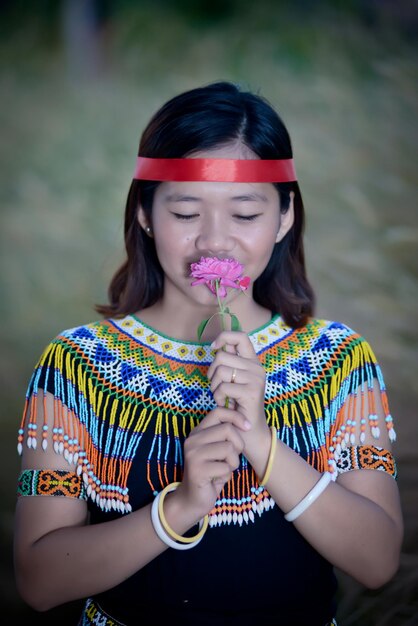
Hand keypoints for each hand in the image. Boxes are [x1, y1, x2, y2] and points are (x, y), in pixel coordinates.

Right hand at [177, 406, 250, 518]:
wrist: (192, 500)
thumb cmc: (211, 473)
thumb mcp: (217, 450)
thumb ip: (224, 435)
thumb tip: (245, 423)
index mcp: (197, 432)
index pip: (218, 412)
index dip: (236, 417)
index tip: (248, 427)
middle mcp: (193, 440)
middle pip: (228, 429)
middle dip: (238, 445)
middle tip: (232, 458)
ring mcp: (193, 454)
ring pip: (229, 448)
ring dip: (233, 462)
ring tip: (223, 469)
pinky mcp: (197, 470)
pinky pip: (226, 467)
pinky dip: (227, 475)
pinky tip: (216, 480)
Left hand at [207, 331, 268, 448]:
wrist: (250, 432)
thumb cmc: (238, 405)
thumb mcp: (234, 380)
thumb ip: (229, 363)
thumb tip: (217, 345)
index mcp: (253, 362)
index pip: (241, 336)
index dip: (224, 337)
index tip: (213, 347)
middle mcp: (257, 368)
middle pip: (222, 356)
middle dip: (212, 372)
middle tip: (216, 386)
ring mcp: (256, 379)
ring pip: (220, 371)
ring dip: (214, 386)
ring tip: (221, 396)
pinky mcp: (251, 392)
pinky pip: (223, 387)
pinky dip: (218, 397)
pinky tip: (225, 404)